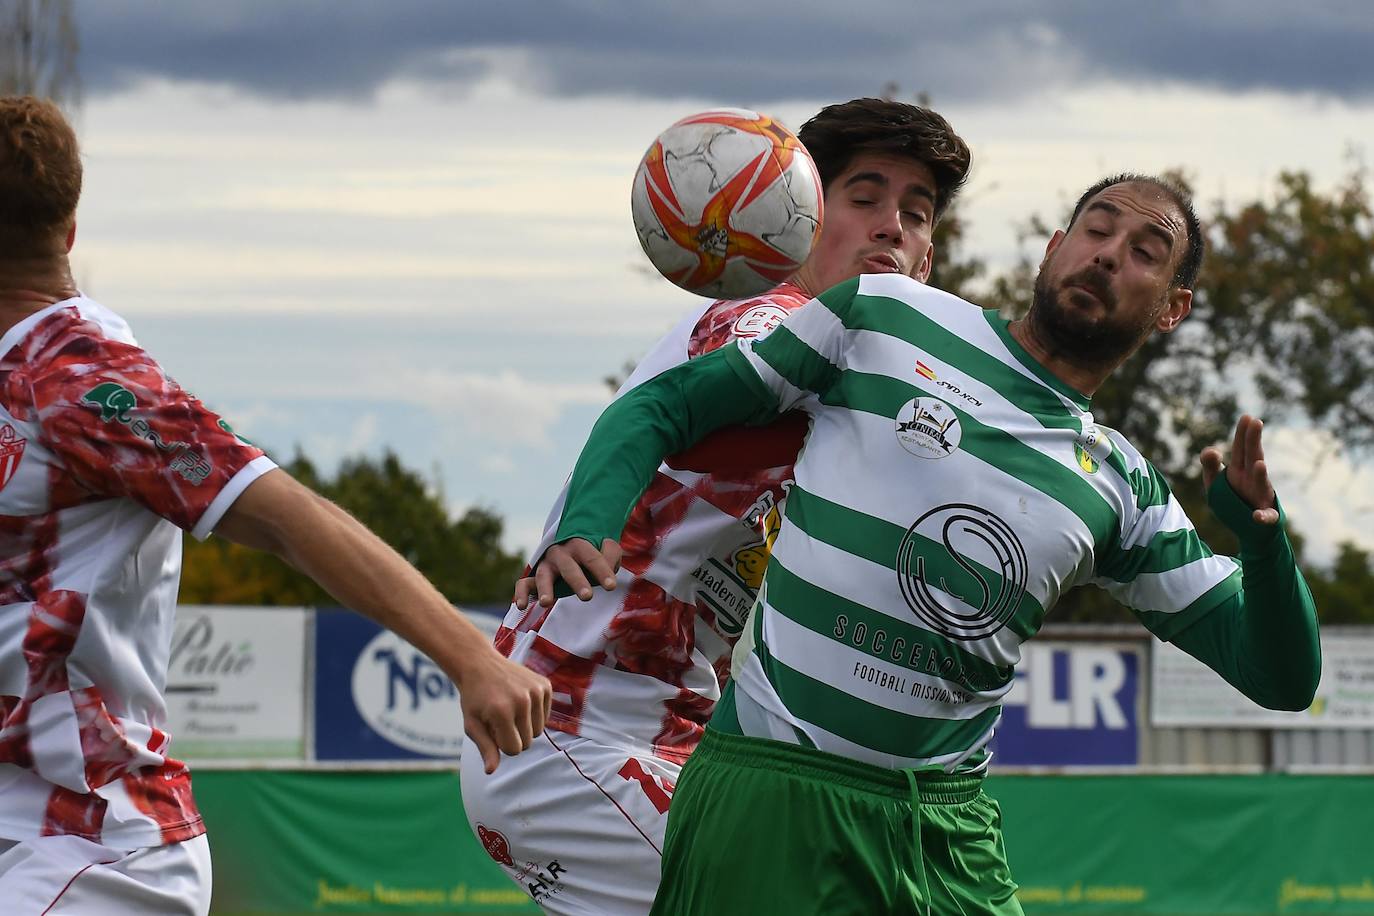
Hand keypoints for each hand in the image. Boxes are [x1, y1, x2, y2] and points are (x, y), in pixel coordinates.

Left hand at [460, 650, 552, 773]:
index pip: (514, 750)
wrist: (480, 664)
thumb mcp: (472, 724)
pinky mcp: (545, 685)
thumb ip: (485, 748)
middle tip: (499, 719)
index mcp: (502, 712)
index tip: (492, 731)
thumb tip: (491, 771)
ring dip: (525, 727)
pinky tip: (521, 701)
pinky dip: (534, 714)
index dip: (501, 745)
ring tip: (510, 710)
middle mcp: (522, 701)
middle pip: (528, 742)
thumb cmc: (474, 698)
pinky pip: (546, 716)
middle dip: (513, 737)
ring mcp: (536, 691)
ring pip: (539, 731)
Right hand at [513, 538, 621, 609]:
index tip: (611, 586)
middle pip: (568, 566)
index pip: (592, 557)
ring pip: (543, 575)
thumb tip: (608, 567)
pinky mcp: (535, 577)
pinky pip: (524, 584)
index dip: (602, 571)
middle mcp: (560, 553)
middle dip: (577, 581)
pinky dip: (521, 593)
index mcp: (579, 544)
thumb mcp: (607, 549)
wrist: (573, 546)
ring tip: (547, 603)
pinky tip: (521, 605)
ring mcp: (546, 565)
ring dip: (545, 588)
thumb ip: (610, 554)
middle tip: (587, 596)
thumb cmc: (593, 553)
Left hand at [1200, 415, 1279, 524]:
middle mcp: (1252, 480)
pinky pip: (1265, 517)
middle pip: (1253, 458)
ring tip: (1259, 464)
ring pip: (1261, 484)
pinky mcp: (1265, 518)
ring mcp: (1260, 497)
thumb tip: (1210, 449)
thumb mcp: (1216, 483)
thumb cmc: (1233, 501)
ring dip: (1260, 475)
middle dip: (1253, 441)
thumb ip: (1210, 466)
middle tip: (1256, 422)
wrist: (1249, 530)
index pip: (1241, 449)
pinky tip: (1257, 516)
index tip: (1246, 416)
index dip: (1242, 433)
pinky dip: (1263, 517)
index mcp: (1239, 471)